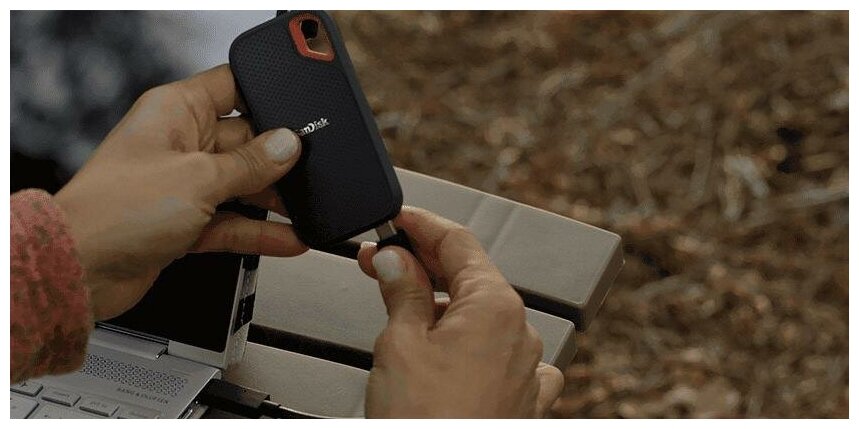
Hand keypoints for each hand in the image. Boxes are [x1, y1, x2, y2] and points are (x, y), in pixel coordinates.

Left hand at [54, 65, 306, 320]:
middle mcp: (179, 143)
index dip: (265, 97)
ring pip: (241, 184)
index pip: (231, 87)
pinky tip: (287, 237)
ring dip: (271, 199)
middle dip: (276, 158)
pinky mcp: (185, 221)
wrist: (81, 270)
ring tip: (304, 209)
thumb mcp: (200, 178)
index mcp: (175, 111)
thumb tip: (287, 146)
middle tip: (304, 171)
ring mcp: (183, 184)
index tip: (298, 117)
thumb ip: (251, 164)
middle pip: (244, 141)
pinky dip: (258, 231)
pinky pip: (233, 221)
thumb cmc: (116, 211)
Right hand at [356, 207, 563, 417]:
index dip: (422, 224)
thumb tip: (394, 259)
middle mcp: (521, 334)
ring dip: (443, 304)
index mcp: (496, 307)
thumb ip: (401, 289)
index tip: (397, 219)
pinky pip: (502, 355)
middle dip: (423, 264)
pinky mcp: (520, 400)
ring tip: (401, 307)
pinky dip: (472, 342)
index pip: (458, 242)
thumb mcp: (400, 343)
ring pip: (483, 315)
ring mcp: (525, 369)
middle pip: (471, 277)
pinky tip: (449, 349)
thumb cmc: (425, 422)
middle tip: (378, 260)